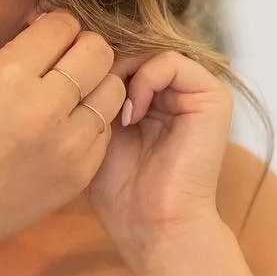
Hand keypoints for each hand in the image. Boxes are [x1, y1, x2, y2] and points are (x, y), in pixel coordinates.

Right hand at [0, 9, 127, 260]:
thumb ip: (15, 54)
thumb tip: (48, 28)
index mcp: (10, 77)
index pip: (63, 25)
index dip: (55, 26)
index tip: (45, 38)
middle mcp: (46, 107)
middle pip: (99, 50)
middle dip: (82, 48)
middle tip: (64, 63)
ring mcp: (69, 144)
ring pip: (113, 89)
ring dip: (95, 85)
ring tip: (70, 97)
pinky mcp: (81, 173)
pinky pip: (105, 130)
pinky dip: (90, 123)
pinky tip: (66, 130)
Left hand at [86, 47, 234, 275]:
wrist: (155, 227)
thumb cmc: (120, 192)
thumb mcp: (93, 130)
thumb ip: (90, 92)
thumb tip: (67, 49)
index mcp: (149, 96)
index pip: (118, 54)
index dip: (88, 55)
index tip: (64, 71)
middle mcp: (173, 90)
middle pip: (132, 47)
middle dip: (101, 58)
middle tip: (78, 78)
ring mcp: (194, 91)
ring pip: (148, 50)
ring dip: (121, 72)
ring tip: (108, 110)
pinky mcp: (212, 96)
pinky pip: (170, 61)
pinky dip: (145, 80)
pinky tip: (130, 114)